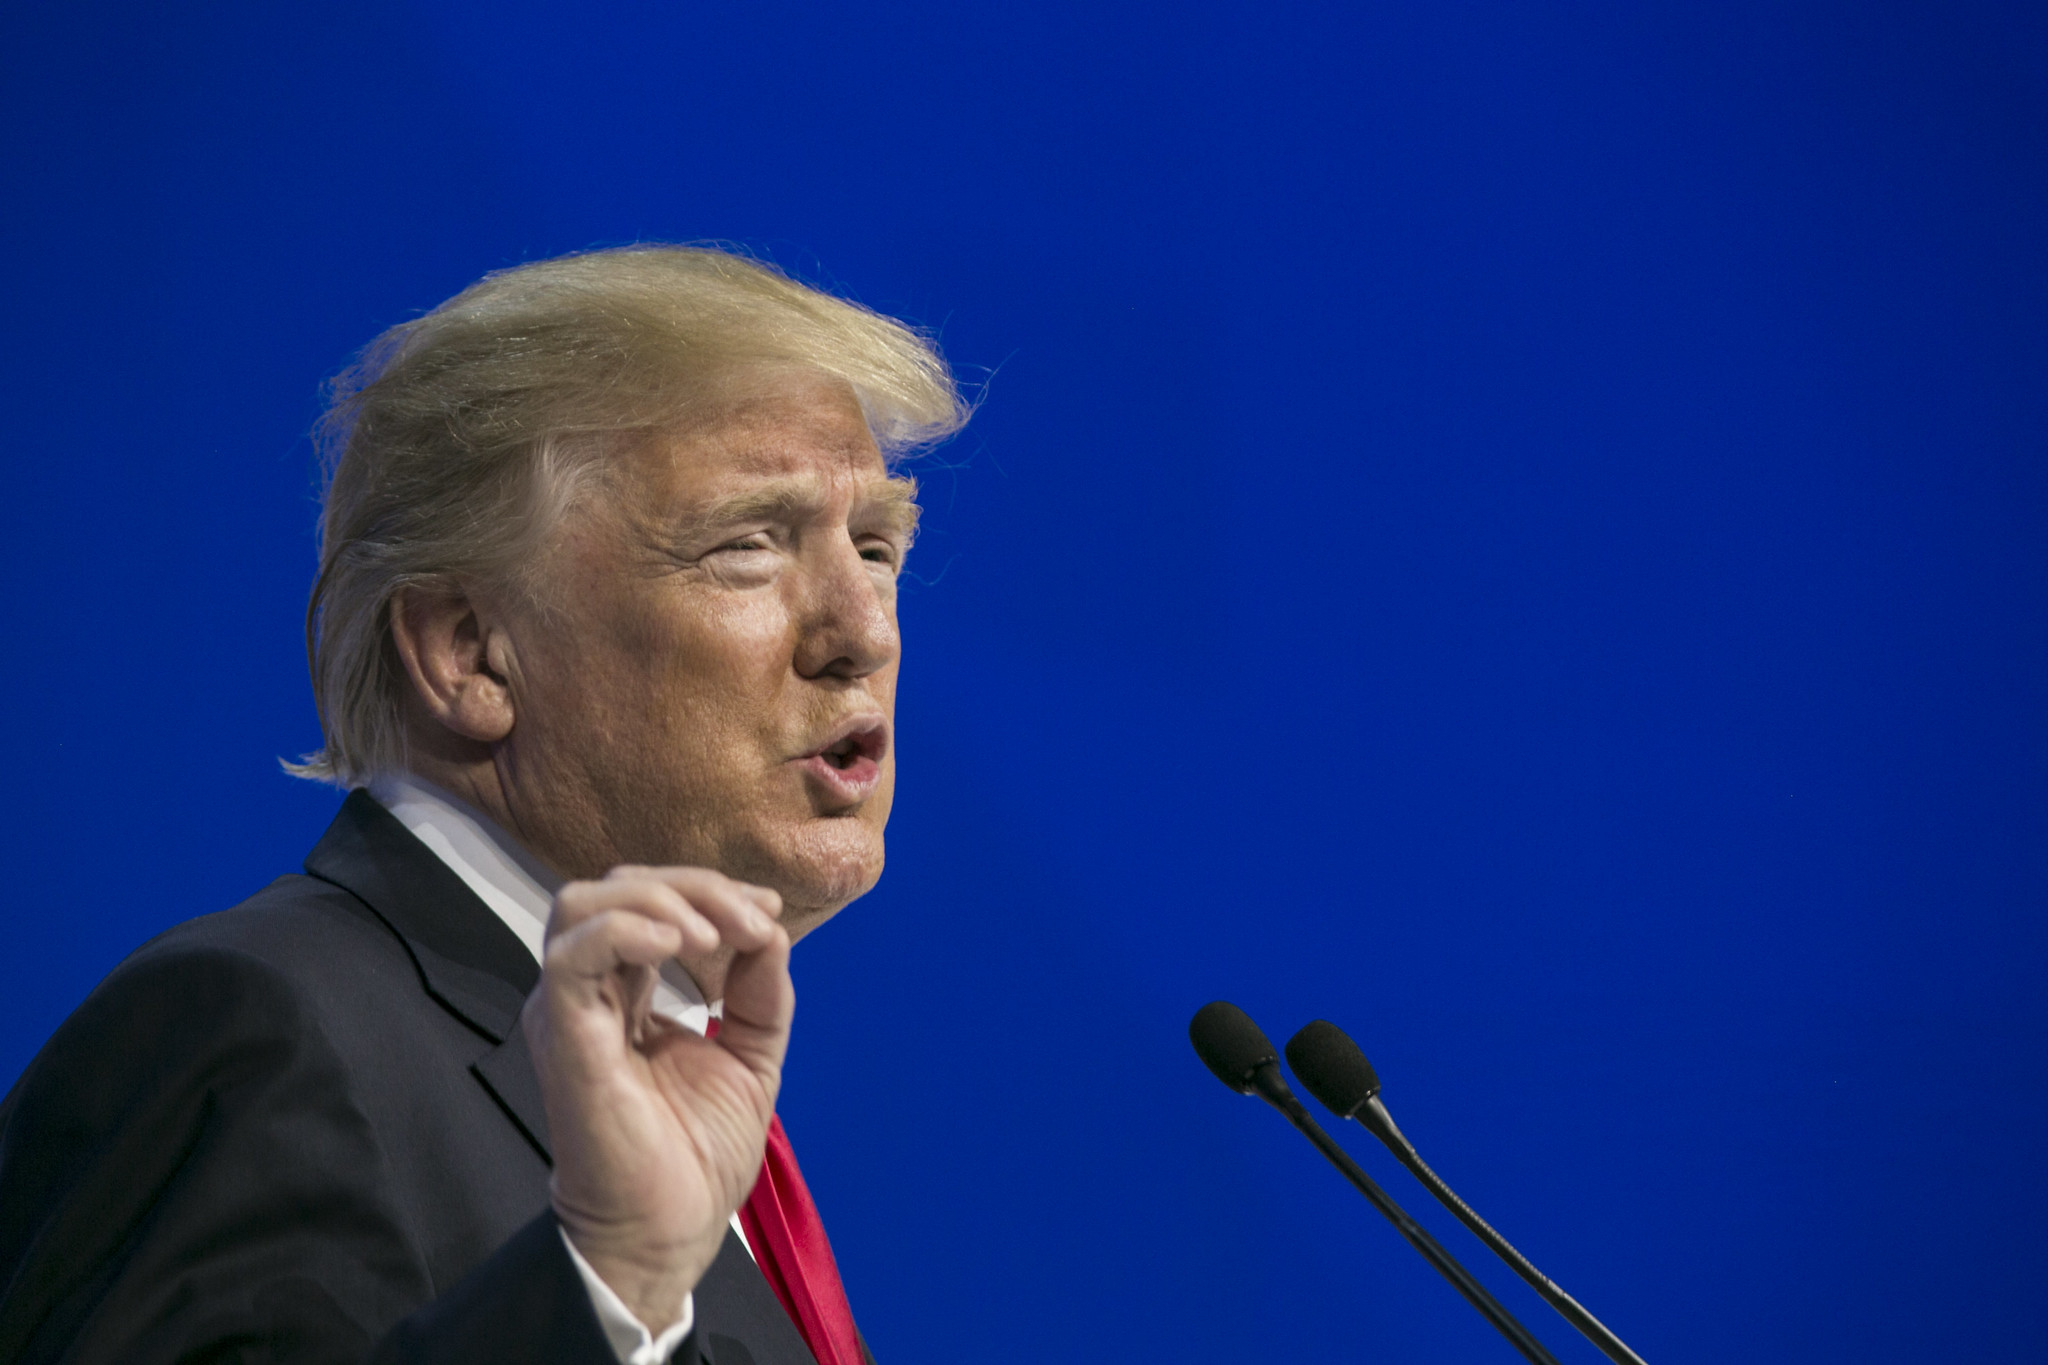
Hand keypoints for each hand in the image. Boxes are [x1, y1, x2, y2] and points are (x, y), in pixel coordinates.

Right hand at [520, 865, 792, 1333]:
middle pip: (619, 888)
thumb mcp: (751, 1055)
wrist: (670, 1230)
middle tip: (752, 923)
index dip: (712, 892)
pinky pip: (572, 955)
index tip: (768, 913)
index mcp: (627, 991)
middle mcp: (590, 991)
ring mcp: (569, 1010)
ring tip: (714, 936)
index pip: (652, 903)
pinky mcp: (563, 1035)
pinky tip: (681, 946)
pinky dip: (628, 930)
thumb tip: (770, 929)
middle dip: (696, 888)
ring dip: (662, 900)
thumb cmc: (696, 1155)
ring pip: (586, 903)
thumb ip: (760, 990)